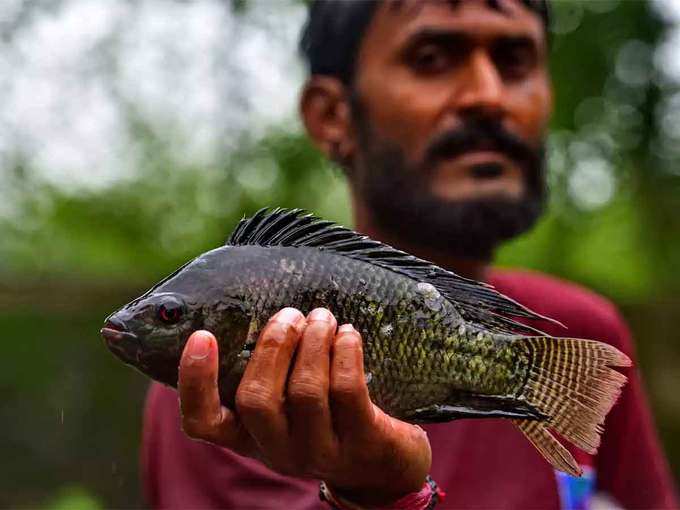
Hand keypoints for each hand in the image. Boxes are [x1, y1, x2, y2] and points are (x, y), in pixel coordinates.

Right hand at [178, 307, 431, 505]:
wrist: (383, 465)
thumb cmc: (326, 417)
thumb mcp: (288, 405)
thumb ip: (270, 371)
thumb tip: (266, 312)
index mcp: (249, 438)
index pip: (204, 423)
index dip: (195, 381)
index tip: (202, 335)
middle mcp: (279, 451)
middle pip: (257, 400)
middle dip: (273, 346)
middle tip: (290, 315)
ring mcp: (321, 453)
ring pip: (306, 391)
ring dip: (313, 342)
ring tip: (322, 317)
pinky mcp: (363, 443)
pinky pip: (347, 390)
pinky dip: (344, 352)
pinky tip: (348, 334)